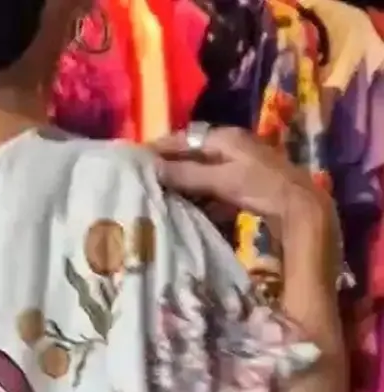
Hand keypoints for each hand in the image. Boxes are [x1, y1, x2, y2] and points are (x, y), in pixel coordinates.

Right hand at [153, 127, 331, 231]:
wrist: (299, 207)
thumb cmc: (261, 187)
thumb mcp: (221, 179)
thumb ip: (188, 173)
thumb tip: (152, 168)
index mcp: (224, 137)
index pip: (184, 138)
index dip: (160, 148)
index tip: (135, 160)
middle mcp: (229, 146)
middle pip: (192, 155)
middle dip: (169, 167)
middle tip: (143, 182)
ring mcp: (237, 166)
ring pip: (201, 173)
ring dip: (183, 185)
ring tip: (159, 198)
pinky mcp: (242, 186)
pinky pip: (213, 189)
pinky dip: (199, 198)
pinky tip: (188, 211)